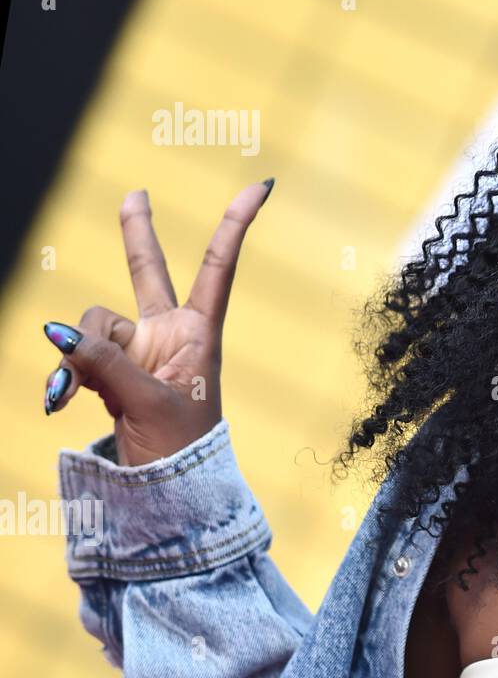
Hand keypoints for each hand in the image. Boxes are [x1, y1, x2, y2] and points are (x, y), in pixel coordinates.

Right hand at [43, 179, 274, 466]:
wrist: (167, 493)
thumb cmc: (178, 450)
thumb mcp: (145, 403)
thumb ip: (102, 361)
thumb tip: (57, 329)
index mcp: (199, 332)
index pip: (217, 267)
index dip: (235, 224)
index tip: (260, 185)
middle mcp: (169, 334)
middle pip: (149, 273)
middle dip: (136, 235)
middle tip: (136, 194)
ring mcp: (138, 352)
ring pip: (93, 324)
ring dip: (78, 353)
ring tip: (73, 393)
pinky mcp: (111, 371)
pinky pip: (77, 354)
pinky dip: (67, 372)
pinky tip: (60, 400)